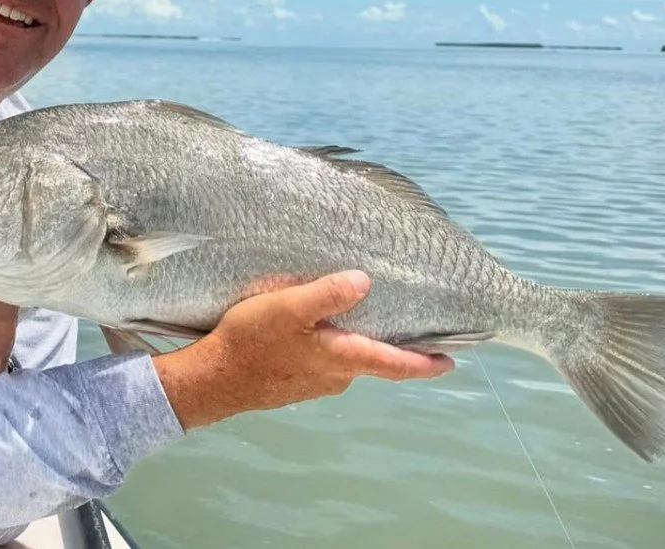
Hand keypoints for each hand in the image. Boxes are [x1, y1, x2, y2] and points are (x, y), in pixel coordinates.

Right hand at [152, 271, 453, 429]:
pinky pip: (325, 362)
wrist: (213, 380)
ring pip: (347, 360)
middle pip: (373, 360)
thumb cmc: (253, 340)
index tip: (451, 361)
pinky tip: (318, 328)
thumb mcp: (289, 307)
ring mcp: (315, 383)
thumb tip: (365, 281)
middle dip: (392, 345)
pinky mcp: (295, 381)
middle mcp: (336, 377)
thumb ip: (328, 295)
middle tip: (408, 323)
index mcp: (342, 358)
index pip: (395, 364)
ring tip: (359, 313)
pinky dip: (332, 345)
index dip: (425, 363)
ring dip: (358, 341)